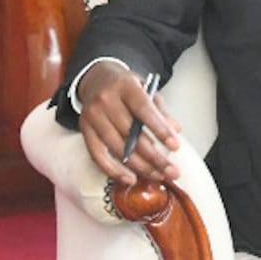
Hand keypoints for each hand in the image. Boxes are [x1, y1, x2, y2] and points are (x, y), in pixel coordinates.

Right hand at [77, 63, 181, 187]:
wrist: (96, 80)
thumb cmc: (126, 88)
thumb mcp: (146, 89)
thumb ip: (160, 110)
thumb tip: (176, 130)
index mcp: (125, 85)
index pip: (143, 109)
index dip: (160, 129)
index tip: (176, 146)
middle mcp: (105, 99)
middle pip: (130, 133)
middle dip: (154, 156)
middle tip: (172, 171)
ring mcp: (92, 115)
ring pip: (117, 147)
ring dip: (139, 166)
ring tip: (157, 176)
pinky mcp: (84, 129)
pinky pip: (98, 155)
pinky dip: (114, 170)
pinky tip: (131, 179)